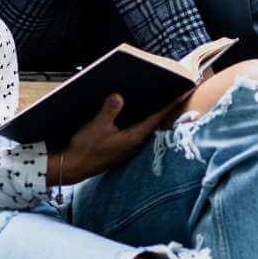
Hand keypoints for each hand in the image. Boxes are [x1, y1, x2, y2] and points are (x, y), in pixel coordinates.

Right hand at [51, 94, 169, 183]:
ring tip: (159, 99)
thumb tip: (118, 96)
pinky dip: (139, 120)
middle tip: (175, 91)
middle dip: (164, 107)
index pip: (156, 118)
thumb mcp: (96, 127)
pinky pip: (135, 130)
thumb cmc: (85, 149)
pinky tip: (135, 112)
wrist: (73, 167)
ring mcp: (127, 146)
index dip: (171, 104)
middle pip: (154, 122)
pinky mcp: (120, 147)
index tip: (184, 93)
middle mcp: (134, 143)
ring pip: (145, 127)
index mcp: (132, 137)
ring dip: (151, 114)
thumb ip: (109, 111)